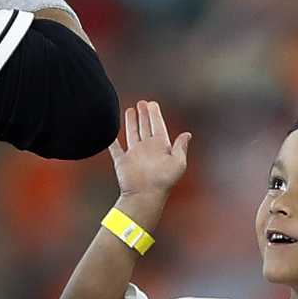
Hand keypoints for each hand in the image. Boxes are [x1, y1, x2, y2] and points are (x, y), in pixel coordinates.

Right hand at [110, 101, 190, 227]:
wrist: (144, 196)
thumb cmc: (163, 181)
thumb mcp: (178, 163)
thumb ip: (180, 147)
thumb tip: (187, 134)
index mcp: (160, 147)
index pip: (158, 125)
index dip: (155, 114)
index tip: (152, 103)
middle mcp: (147, 148)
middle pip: (145, 126)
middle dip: (143, 114)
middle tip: (141, 102)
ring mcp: (134, 154)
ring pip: (132, 133)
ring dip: (131, 122)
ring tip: (130, 109)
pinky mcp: (122, 162)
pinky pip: (115, 148)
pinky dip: (112, 140)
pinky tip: (110, 131)